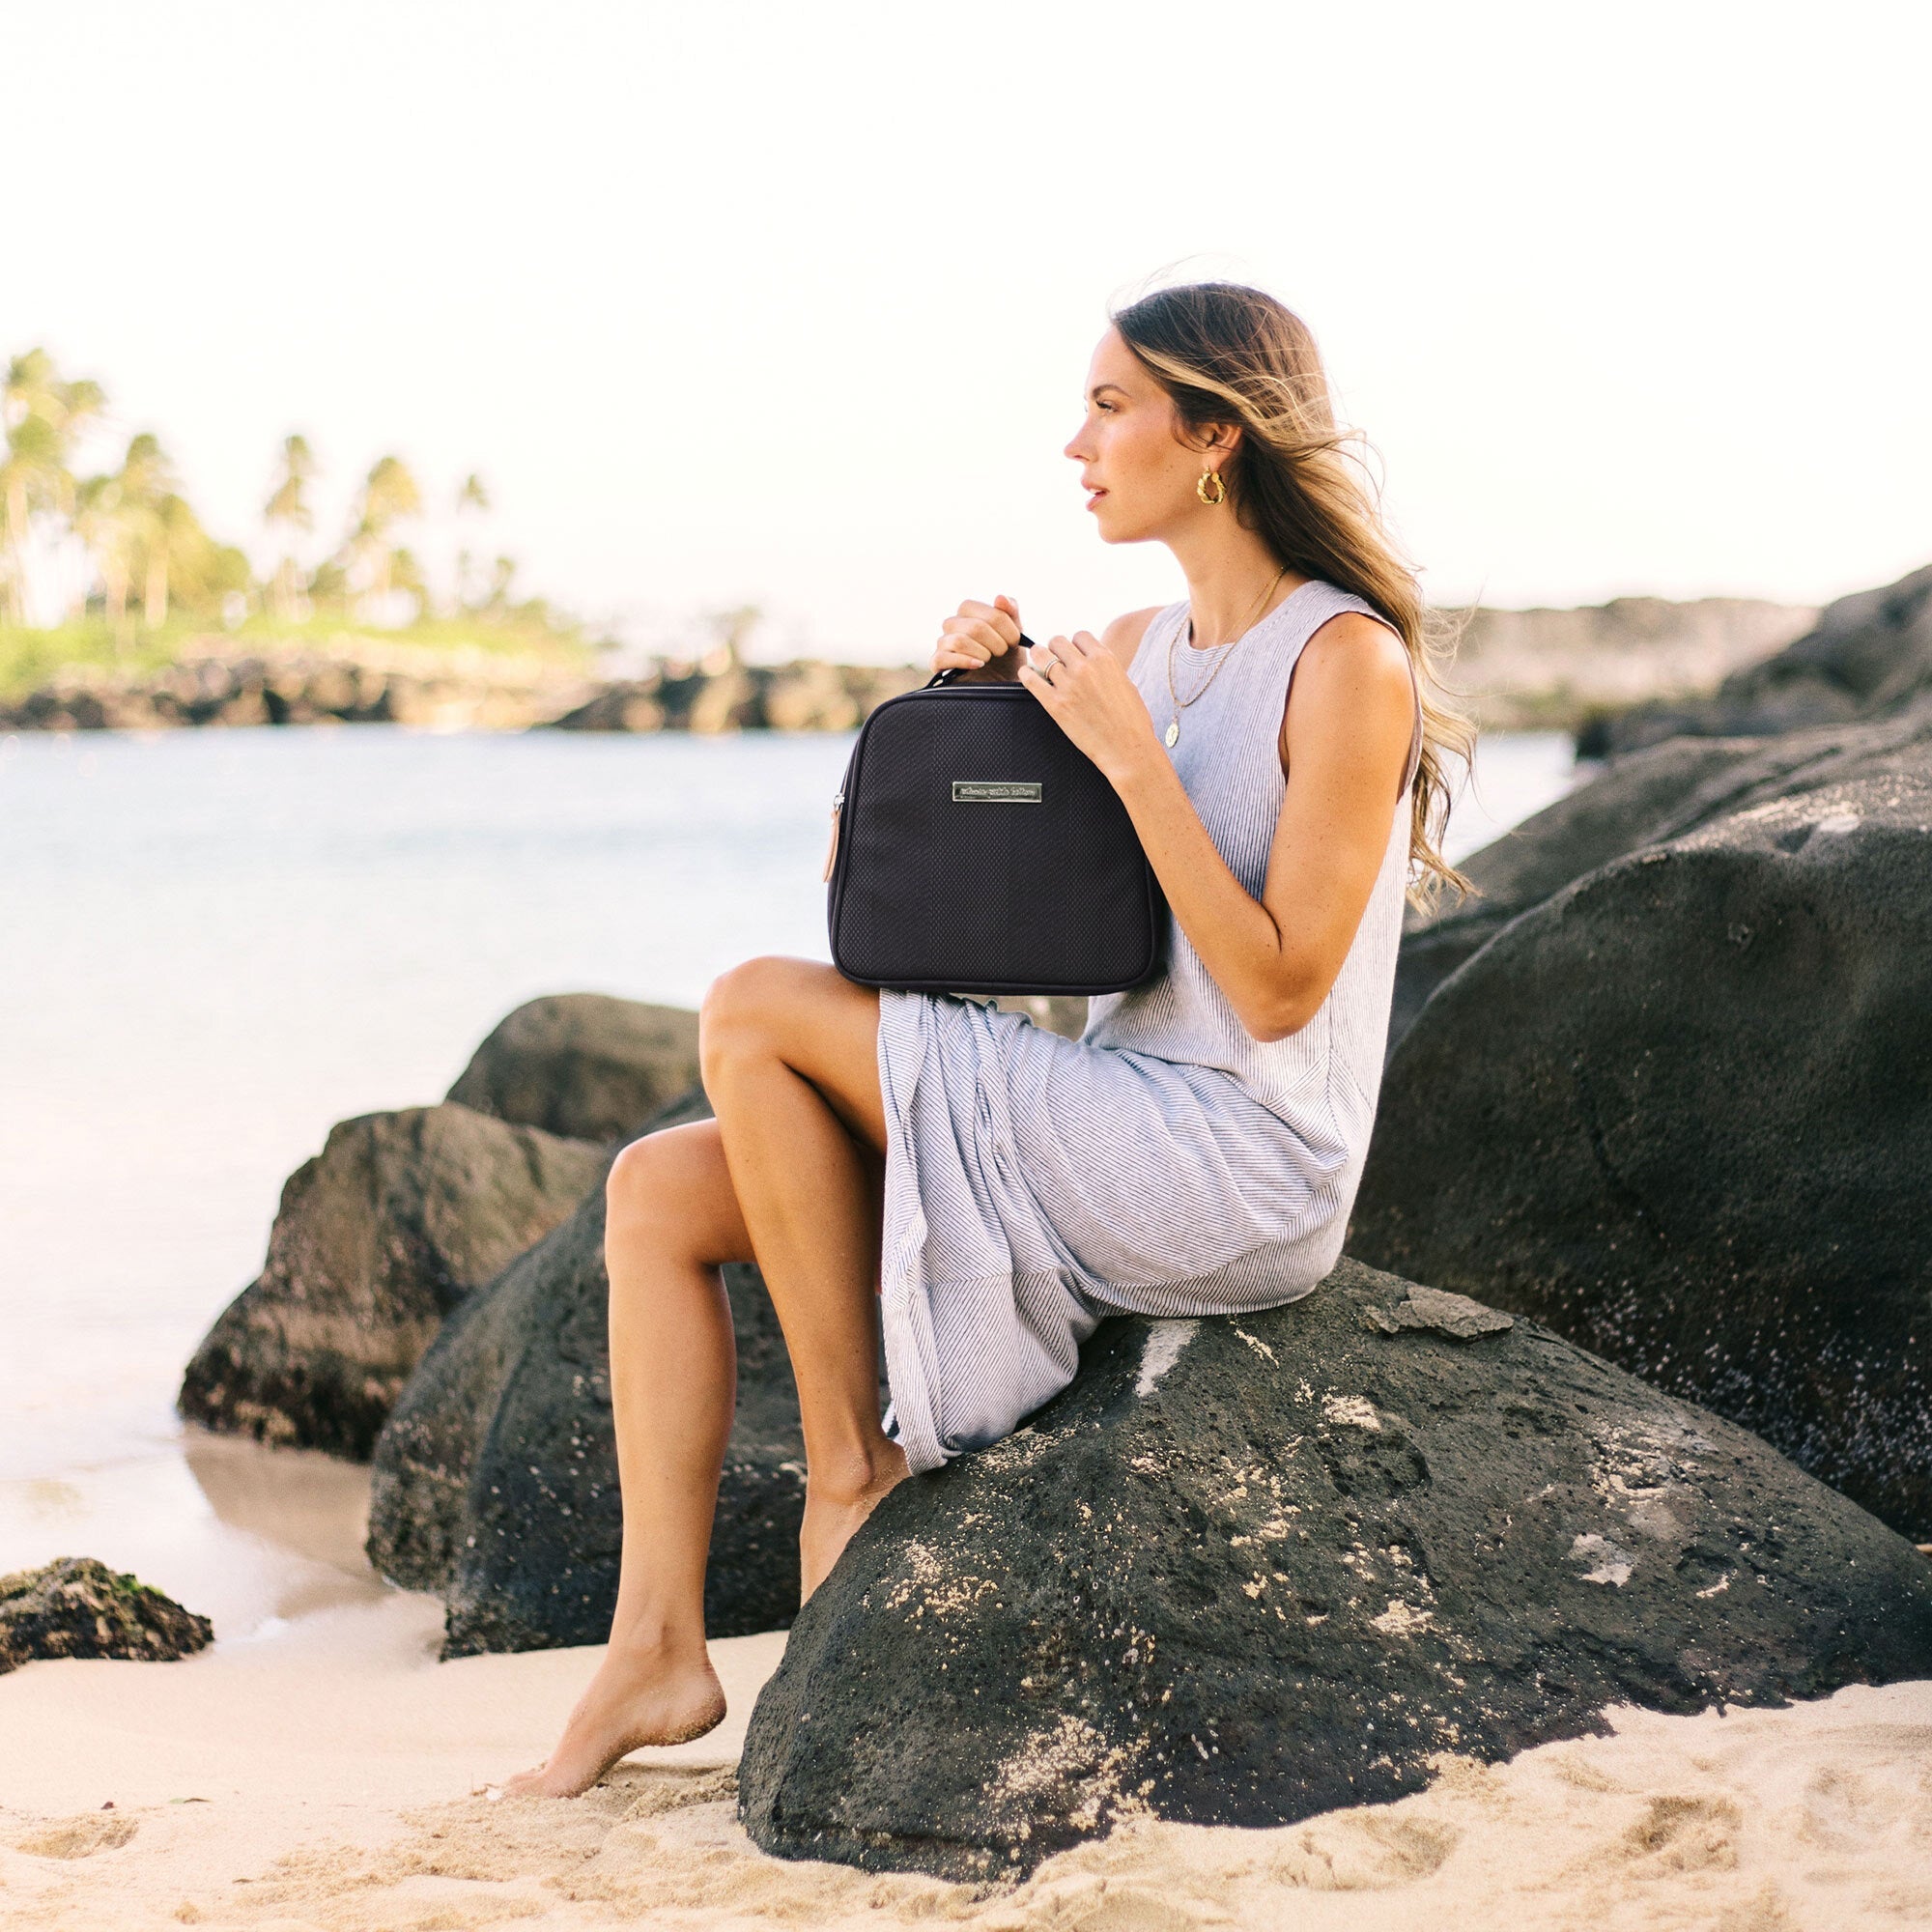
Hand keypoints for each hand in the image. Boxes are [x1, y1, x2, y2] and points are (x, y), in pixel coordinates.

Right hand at [933, 595, 1022, 681]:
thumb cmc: (1007, 658)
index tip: (1014, 640)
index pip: (978, 609)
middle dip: (996, 642)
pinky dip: (965, 661)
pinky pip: (943, 658)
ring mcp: (943, 644)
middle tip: (1003, 652)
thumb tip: (1000, 597)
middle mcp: (951, 624)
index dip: (1001, 624)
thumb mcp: (1015, 634)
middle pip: (974, 627)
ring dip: (983, 652)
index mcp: (967, 611)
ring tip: (990, 659)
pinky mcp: (937, 663)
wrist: (1002, 686)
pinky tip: (979, 665)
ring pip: (959, 641)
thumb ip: (1010, 613)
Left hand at [1018, 631, 1161, 787]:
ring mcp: (1068, 685)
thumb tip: (1093, 663)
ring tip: (1038, 664)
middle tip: (1054, 659)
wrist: (1128, 748)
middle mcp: (1085, 668)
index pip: (1080, 636)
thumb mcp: (1125, 684)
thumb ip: (1106, 669)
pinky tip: (1027, 675)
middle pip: (1057, 641)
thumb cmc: (1131, 721)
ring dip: (1038, 658)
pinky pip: (1030, 679)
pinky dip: (1026, 674)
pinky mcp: (1055, 704)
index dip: (1075, 644)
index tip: (1072, 653)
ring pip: (1041, 655)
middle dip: (1055, 649)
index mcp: (1105, 660)